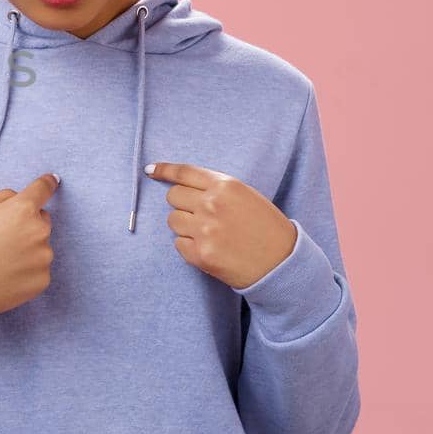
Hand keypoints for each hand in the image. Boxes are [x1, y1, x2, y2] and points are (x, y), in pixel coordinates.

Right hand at [0, 172, 58, 314]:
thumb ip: (3, 197)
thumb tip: (20, 198)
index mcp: (22, 209)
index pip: (43, 189)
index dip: (47, 183)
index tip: (51, 181)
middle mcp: (39, 231)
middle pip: (41, 220)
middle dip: (27, 224)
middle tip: (1, 237)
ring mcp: (43, 258)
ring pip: (40, 246)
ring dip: (27, 248)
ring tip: (0, 259)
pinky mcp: (43, 280)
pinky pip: (39, 268)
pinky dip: (26, 269)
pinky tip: (6, 273)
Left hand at [145, 162, 296, 288]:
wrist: (282, 263)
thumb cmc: (266, 228)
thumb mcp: (246, 196)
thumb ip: (216, 188)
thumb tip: (181, 184)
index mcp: (226, 186)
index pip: (184, 172)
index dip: (164, 170)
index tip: (150, 170)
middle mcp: (212, 205)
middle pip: (173, 196)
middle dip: (181, 204)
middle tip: (200, 215)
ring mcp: (205, 230)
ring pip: (172, 220)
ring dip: (184, 226)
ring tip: (208, 233)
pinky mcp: (201, 254)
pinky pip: (178, 244)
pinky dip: (189, 246)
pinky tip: (210, 248)